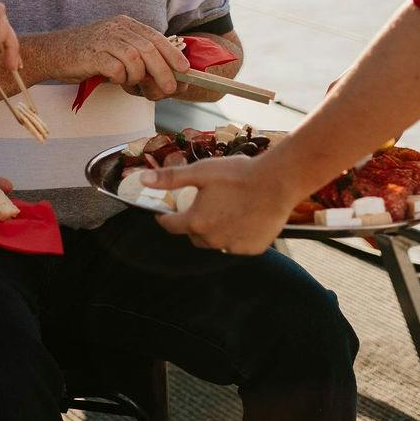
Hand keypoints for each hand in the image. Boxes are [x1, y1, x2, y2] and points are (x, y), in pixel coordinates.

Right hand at [44, 15, 189, 100]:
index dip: (173, 53)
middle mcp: (116, 28)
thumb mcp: (115, 48)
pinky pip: (116, 68)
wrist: (52, 52)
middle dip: (164, 71)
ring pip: (135, 58)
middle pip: (149, 49)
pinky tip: (114, 80)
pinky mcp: (92, 54)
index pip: (156, 37)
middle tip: (170, 88)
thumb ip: (137, 56)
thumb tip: (164, 75)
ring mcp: (104, 39)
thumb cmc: (87, 55)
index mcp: (125, 24)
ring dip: (139, 77)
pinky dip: (120, 78)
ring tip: (132, 84)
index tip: (185, 69)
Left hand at [147, 153, 296, 256]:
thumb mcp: (201, 171)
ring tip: (227, 209)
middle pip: (193, 234)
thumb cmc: (238, 175)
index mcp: (195, 222)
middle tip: (205, 204)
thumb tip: (142, 179)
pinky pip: (236, 244)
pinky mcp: (252, 249)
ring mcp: (232, 247)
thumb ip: (171, 178)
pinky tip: (245, 217)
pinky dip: (237, 234)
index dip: (166, 217)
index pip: (170, 225)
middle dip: (194, 222)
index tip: (166, 211)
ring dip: (216, 230)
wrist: (277, 183)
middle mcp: (211, 240)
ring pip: (215, 241)